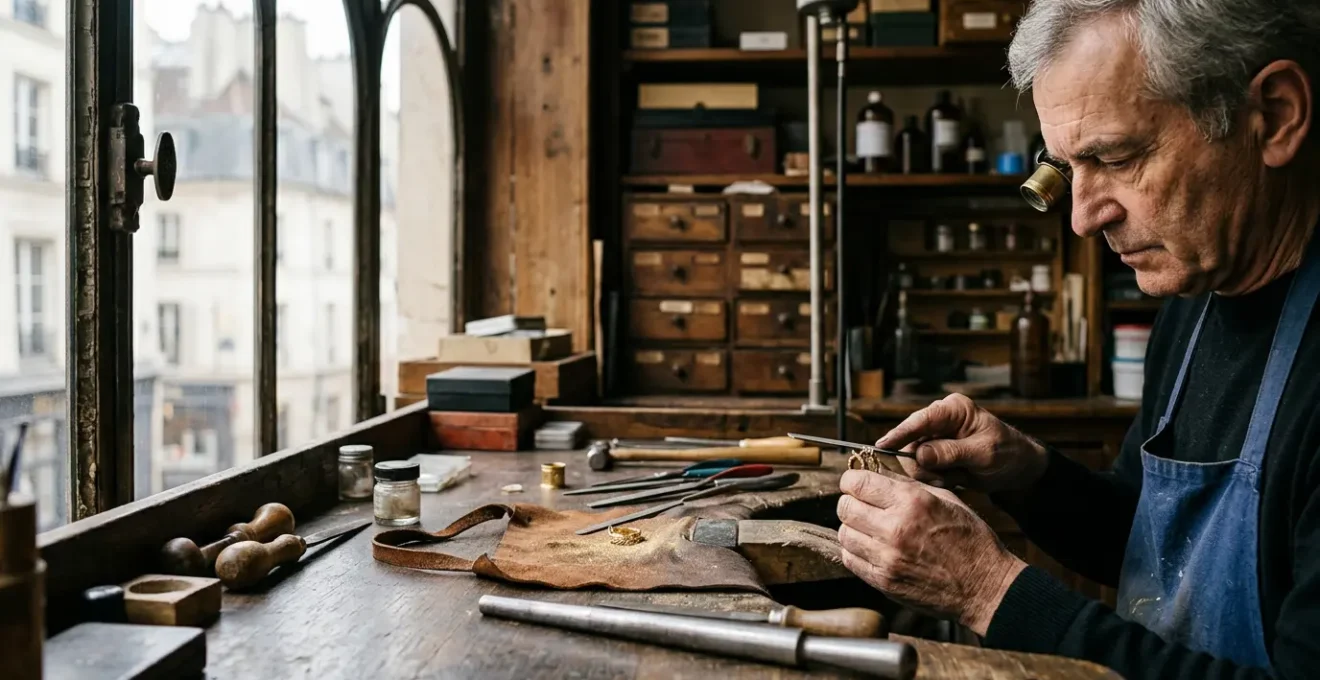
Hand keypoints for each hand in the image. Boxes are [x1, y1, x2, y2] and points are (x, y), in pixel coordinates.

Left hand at [837, 468, 1026, 635]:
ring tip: (869, 528)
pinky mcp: (883, 581)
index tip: (855, 483)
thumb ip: (907, 486)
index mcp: (912, 502)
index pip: (857, 482)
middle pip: (844, 507)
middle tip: (862, 505)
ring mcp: (887, 557)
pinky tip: (872, 548)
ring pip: (844, 533)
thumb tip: (876, 474)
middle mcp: (895, 528)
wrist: (984, 586)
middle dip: (851, 502)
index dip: (851, 480)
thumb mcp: (945, 499)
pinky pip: (851, 559)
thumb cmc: (970, 540)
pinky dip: (856, 551)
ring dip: (853, 527)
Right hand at [878, 393, 1048, 492]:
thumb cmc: (1008, 455)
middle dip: (921, 463)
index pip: (920, 420)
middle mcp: (940, 419)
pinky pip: (922, 468)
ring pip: (914, 457)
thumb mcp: (984, 454)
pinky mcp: (935, 453)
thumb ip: (951, 453)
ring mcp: (936, 437)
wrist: (1020, 470)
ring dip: (929, 473)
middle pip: (911, 441)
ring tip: (953, 479)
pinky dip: (934, 478)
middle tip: (941, 478)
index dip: (899, 434)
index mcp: (953, 409)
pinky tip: (952, 480)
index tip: (881, 447)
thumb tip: (919, 454)